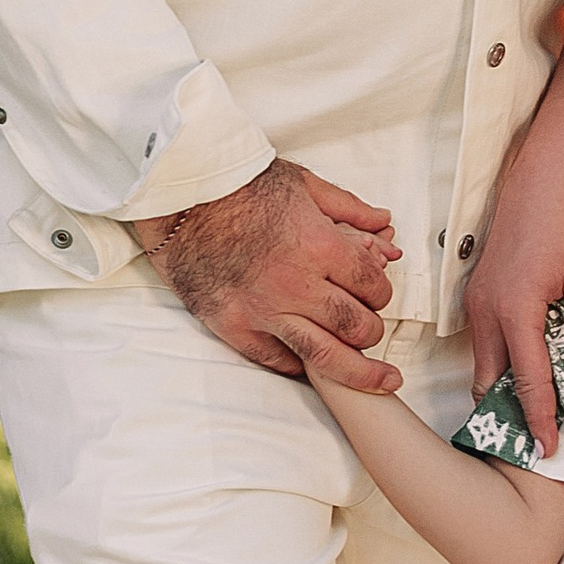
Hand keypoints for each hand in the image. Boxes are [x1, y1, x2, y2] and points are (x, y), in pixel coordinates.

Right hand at [135, 161, 401, 390]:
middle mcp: (296, 285)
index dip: (382, 293)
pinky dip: (299, 366)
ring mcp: (263, 310)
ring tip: (380, 381)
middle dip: (372, 330)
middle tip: (371, 329)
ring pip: (325, 356)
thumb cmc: (240, 185)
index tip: (376, 294)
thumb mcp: (303, 183)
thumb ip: (349, 207)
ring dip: (359, 371)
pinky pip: (275, 360)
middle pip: (356, 326)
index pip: (373, 287)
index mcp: (320, 246)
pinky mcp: (232, 325)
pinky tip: (313, 367)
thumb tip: (384, 222)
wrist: (180, 197)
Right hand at [464, 121, 563, 453]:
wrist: (541, 176)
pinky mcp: (477, 295)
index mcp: (516, 308)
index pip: (527, 381)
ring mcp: (476, 302)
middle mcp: (486, 310)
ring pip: (483, 365)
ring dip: (506, 392)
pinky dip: (502, 367)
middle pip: (490, 383)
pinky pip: (484, 344)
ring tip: (537, 419)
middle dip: (511, 416)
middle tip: (539, 445)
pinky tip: (528, 378)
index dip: (539, 420)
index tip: (549, 451)